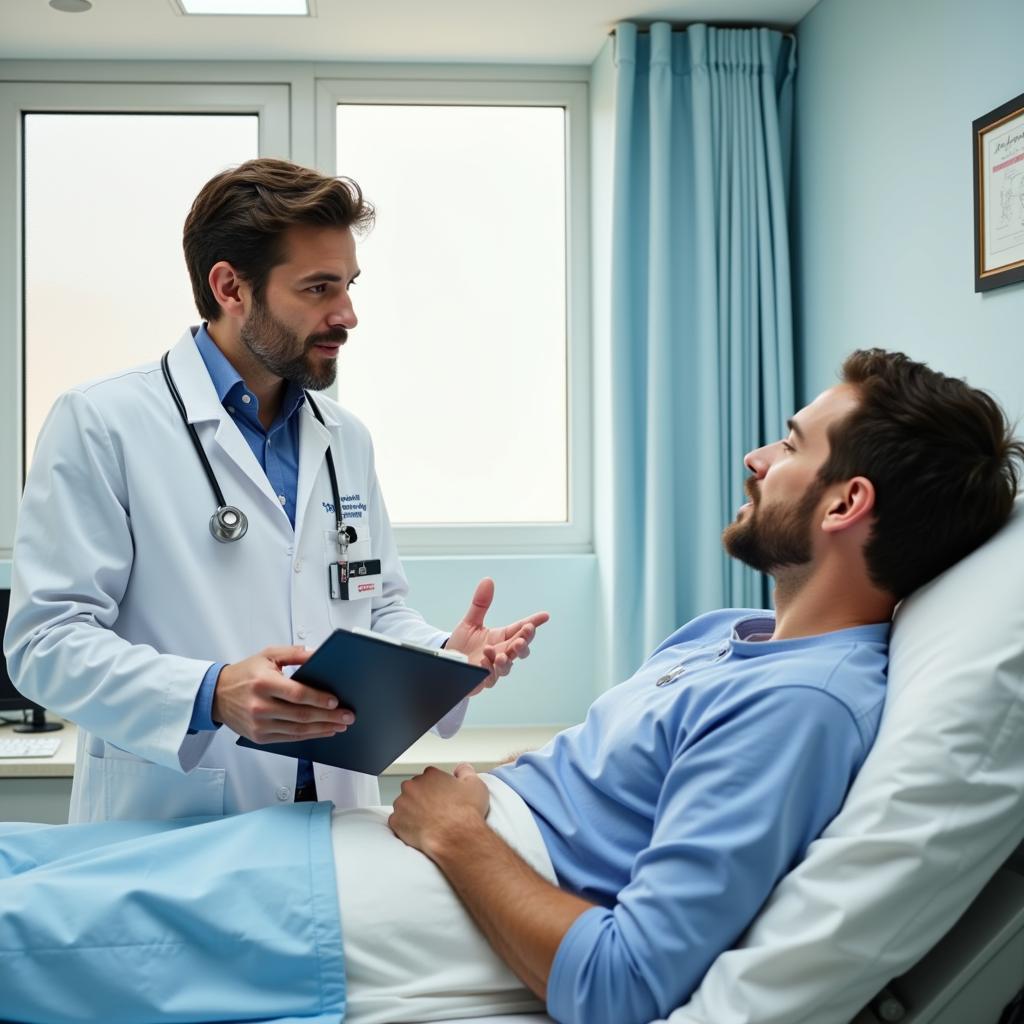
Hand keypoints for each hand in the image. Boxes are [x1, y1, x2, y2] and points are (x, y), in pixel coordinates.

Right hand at [212, 645, 354, 743]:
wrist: (217, 695)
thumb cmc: (245, 673)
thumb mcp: (268, 655)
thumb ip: (294, 653)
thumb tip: (318, 654)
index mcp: (263, 683)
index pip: (297, 694)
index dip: (318, 699)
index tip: (336, 701)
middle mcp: (260, 706)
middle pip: (301, 715)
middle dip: (328, 716)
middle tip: (347, 716)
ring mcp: (259, 724)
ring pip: (297, 730)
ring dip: (322, 728)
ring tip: (340, 725)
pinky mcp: (259, 737)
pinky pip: (289, 738)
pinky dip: (308, 736)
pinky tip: (323, 731)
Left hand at [389, 762, 489, 858]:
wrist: (455, 837)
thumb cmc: (464, 814)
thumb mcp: (475, 785)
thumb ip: (466, 772)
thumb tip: (461, 769)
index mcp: (430, 775)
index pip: (430, 777)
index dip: (437, 788)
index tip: (442, 797)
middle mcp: (413, 786)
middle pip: (414, 789)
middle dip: (422, 798)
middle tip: (435, 810)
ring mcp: (402, 803)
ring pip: (404, 804)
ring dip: (412, 810)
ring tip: (426, 822)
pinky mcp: (396, 821)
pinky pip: (397, 821)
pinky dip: (404, 825)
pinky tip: (418, 830)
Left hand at [446, 578, 548, 694]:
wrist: (447, 662)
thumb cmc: (462, 644)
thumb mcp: (470, 622)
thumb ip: (480, 604)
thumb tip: (488, 581)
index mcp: (502, 637)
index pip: (520, 629)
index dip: (533, 623)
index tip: (544, 616)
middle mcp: (501, 652)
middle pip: (520, 649)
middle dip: (524, 643)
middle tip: (523, 637)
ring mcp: (494, 667)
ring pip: (507, 666)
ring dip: (506, 660)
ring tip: (499, 654)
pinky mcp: (483, 679)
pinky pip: (490, 676)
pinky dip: (489, 669)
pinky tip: (485, 661)